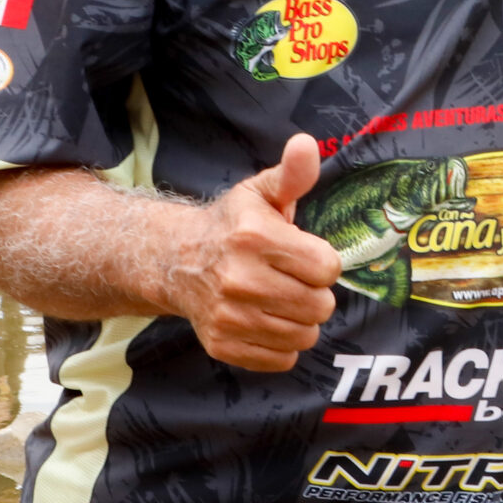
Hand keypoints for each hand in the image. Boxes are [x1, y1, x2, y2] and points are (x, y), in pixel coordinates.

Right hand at [158, 133, 340, 372]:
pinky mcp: (222, 345)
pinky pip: (281, 359)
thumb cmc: (231, 225)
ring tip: (281, 300)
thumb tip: (307, 144)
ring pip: (304, 336)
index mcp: (255, 238)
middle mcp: (239, 279)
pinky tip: (267, 321)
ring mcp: (228, 316)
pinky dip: (282, 345)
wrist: (175, 261)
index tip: (304, 256)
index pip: (327, 268)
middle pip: (320, 306)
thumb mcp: (260, 192)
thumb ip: (292, 174)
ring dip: (301, 320)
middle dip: (315, 293)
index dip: (322, 263)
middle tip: (294, 280)